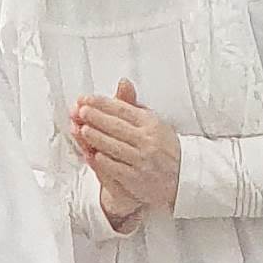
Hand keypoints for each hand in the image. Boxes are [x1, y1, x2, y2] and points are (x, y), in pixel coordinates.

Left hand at [67, 74, 181, 227]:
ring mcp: (141, 160)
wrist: (182, 176)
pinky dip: (103, 161)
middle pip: (116, 126)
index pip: (123, 110)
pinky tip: (92, 154)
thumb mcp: (153, 122)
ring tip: (82, 128)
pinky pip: (116, 168)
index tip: (87, 99)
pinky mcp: (136, 179)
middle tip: (80, 110)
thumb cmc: (163, 147)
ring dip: (96, 137)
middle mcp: (147, 140)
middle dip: (96, 117)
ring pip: (114, 146)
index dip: (102, 103)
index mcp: (151, 123)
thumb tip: (123, 83)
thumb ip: (134, 105)